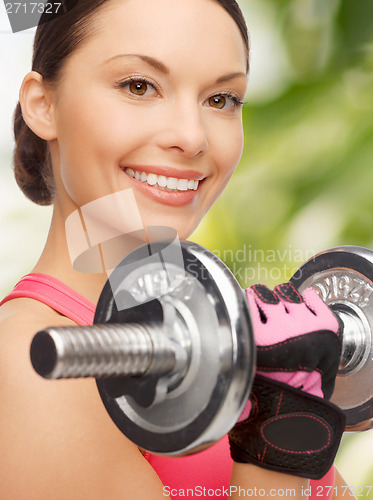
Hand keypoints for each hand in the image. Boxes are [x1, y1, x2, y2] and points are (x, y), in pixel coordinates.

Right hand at [228, 283, 345, 479]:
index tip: (246, 307)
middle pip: (266, 294)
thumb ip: (231, 355)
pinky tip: (299, 307)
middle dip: (262, 301)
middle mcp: (282, 328)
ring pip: (287, 294)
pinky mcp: (326, 325)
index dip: (245, 303)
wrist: (299, 408)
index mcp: (259, 339)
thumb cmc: (266, 392)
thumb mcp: (240, 374)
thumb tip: (218, 337)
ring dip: (282, 300)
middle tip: (263, 311)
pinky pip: (312, 298)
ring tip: (281, 311)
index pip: (247, 301)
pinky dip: (306, 299)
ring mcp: (306, 325)